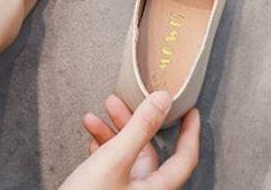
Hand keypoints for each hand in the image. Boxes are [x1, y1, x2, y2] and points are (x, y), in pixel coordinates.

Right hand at [60, 92, 199, 189]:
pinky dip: (102, 147)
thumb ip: (140, 128)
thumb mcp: (115, 159)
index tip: (190, 113)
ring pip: (126, 156)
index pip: (184, 159)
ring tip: (93, 117)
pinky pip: (111, 165)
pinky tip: (91, 138)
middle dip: (132, 124)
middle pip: (148, 152)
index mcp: (157, 188)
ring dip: (111, 133)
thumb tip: (162, 101)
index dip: (189, 134)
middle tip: (119, 102)